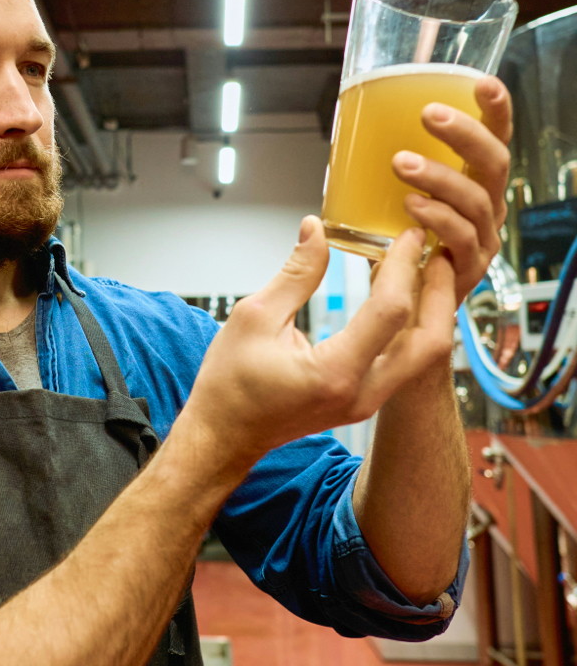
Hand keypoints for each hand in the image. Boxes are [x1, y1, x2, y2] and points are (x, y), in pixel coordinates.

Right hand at [176, 217, 455, 480]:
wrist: (223, 437)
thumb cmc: (229, 383)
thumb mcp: (254, 317)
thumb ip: (296, 273)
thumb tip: (317, 229)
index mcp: (335, 373)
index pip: (390, 312)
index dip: (403, 266)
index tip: (406, 234)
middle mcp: (361, 394)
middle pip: (429, 342)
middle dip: (441, 292)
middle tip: (438, 251)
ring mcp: (366, 403)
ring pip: (424, 355)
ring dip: (432, 310)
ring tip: (427, 269)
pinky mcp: (363, 402)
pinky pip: (405, 362)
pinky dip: (412, 327)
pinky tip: (402, 296)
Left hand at [391, 76, 511, 302]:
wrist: (393, 312)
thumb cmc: (393, 248)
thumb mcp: (385, 196)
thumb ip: (381, 163)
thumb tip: (348, 120)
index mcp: (473, 182)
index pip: (494, 138)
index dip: (495, 110)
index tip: (482, 83)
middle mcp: (486, 207)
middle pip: (494, 163)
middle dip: (465, 134)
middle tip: (428, 115)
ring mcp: (481, 239)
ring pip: (475, 200)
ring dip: (439, 176)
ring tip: (402, 163)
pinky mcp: (467, 270)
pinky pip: (461, 239)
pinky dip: (438, 220)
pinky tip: (413, 208)